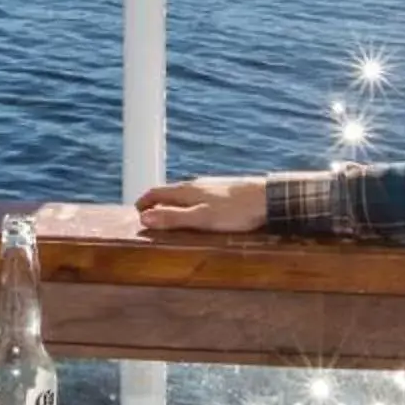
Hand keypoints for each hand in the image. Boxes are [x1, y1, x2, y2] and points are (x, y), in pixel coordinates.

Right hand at [134, 175, 270, 232]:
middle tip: (149, 217)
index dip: (143, 203)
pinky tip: (199, 212)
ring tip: (170, 216)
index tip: (136, 213)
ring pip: (184, 194)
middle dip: (156, 203)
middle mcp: (196, 184)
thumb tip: (144, 219)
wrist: (268, 197)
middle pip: (168, 192)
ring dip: (172, 204)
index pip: (155, 193)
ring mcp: (210, 186)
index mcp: (186, 191)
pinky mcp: (224, 190)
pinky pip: (198, 196)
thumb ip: (173, 218)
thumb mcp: (201, 219)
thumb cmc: (235, 211)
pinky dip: (188, 204)